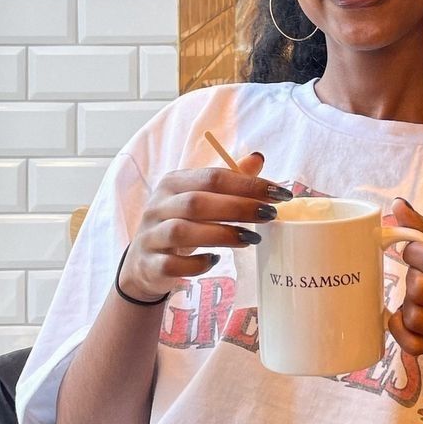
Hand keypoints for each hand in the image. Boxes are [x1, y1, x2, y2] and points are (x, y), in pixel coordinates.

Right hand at [119, 154, 289, 302]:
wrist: (143, 262)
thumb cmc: (180, 223)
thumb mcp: (199, 198)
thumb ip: (227, 180)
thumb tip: (258, 158)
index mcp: (173, 183)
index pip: (212, 177)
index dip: (248, 184)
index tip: (279, 194)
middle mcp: (158, 206)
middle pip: (197, 202)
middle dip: (238, 207)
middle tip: (270, 215)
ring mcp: (151, 236)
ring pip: (182, 231)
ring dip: (221, 234)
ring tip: (252, 238)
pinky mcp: (150, 265)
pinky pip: (172, 264)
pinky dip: (196, 263)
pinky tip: (216, 260)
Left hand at [387, 198, 422, 356]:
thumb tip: (397, 205)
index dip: (415, 253)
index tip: (413, 251)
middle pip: (420, 289)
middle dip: (412, 278)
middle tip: (420, 276)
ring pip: (413, 315)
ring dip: (408, 302)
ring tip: (419, 297)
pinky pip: (409, 343)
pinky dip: (399, 328)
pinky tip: (406, 316)